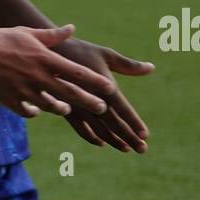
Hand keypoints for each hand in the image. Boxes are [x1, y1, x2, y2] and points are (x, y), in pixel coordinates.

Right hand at [0, 24, 115, 118]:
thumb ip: (52, 36)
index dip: (95, 82)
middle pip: (70, 93)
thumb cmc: (0, 39)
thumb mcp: (27, 33)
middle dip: (89, 101)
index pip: (77, 73)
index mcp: (44, 59)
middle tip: (102, 108)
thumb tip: (72, 28)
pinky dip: (34, 110)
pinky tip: (37, 109)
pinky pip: (28, 111)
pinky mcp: (11, 101)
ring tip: (68, 109)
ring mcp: (25, 91)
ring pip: (51, 106)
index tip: (110, 88)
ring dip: (62, 108)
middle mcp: (38, 77)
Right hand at [53, 38, 153, 152]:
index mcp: (103, 85)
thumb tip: (151, 68)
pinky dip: (92, 138)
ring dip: (114, 141)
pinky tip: (102, 143)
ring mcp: (78, 108)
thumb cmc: (80, 50)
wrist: (49, 52)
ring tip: (126, 148)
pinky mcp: (67, 110)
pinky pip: (81, 129)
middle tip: (143, 149)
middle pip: (113, 124)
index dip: (134, 123)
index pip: (122, 109)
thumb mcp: (105, 54)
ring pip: (99, 130)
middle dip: (129, 137)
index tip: (145, 135)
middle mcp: (91, 99)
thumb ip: (128, 65)